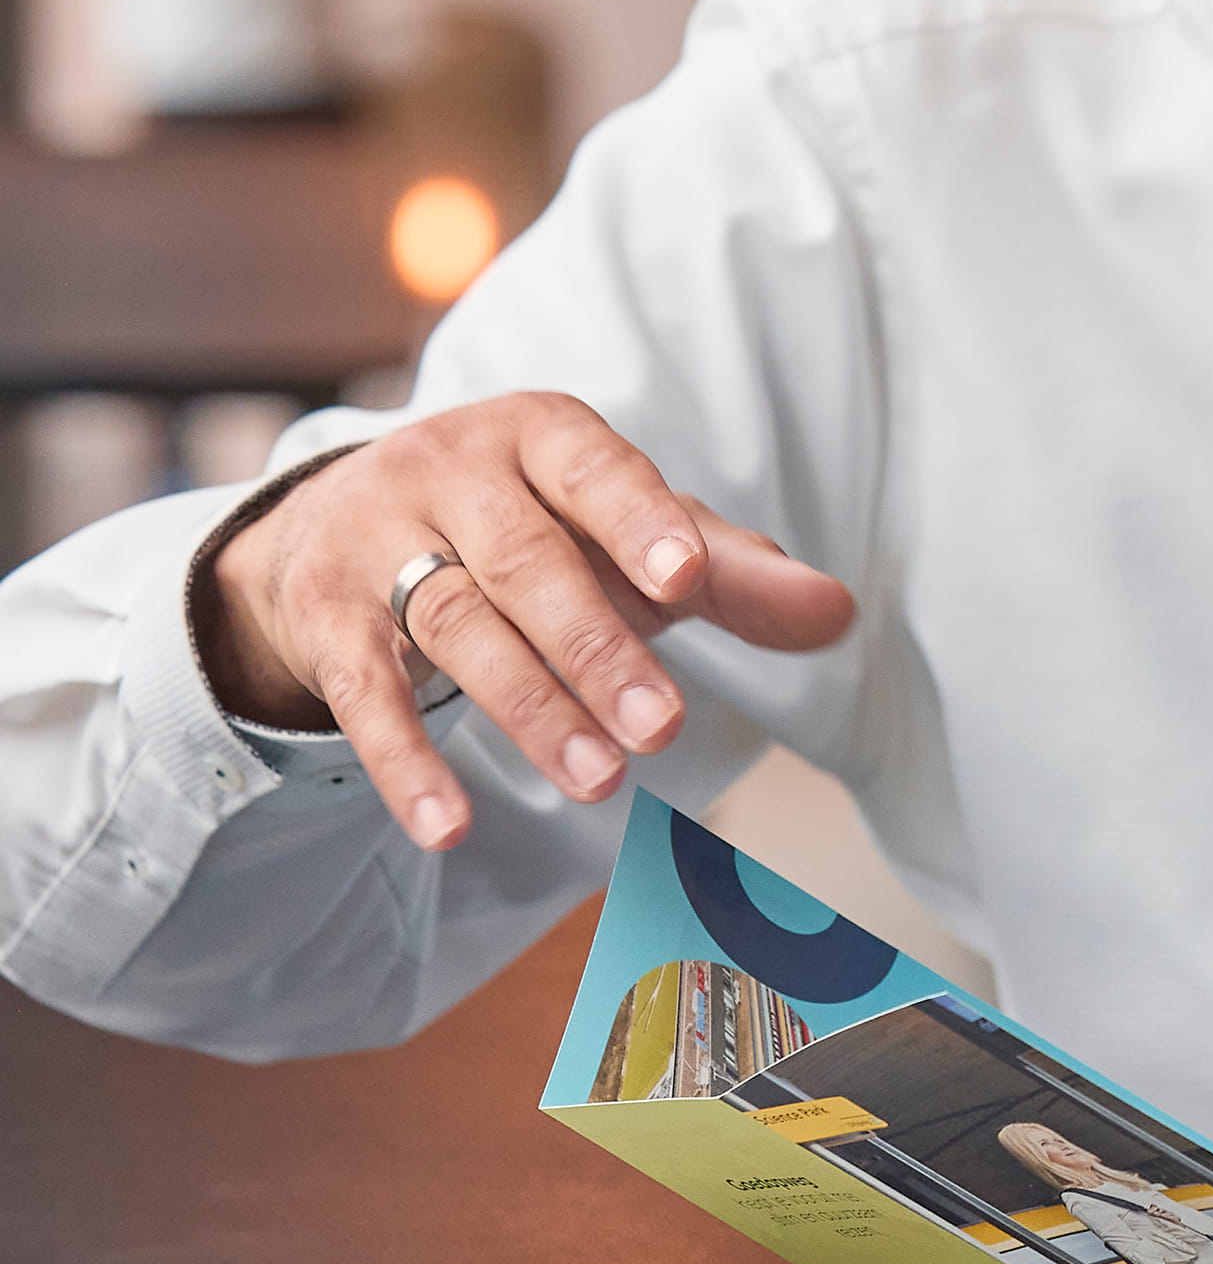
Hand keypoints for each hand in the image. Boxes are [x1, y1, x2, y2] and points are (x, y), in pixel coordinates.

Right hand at [198, 392, 856, 849]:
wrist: (342, 515)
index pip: (594, 472)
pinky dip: (405, 763)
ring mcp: (375, 538)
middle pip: (526, 563)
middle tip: (665, 729)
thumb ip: (731, 571)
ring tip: (597, 780)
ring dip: (527, 707)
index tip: (688, 579)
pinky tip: (449, 826)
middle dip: (597, 648)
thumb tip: (838, 612)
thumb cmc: (532, 525)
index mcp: (541, 436)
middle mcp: (450, 471)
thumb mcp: (627, 533)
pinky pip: (362, 692)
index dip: (638, 521)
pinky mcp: (323, 615)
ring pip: (454, 625)